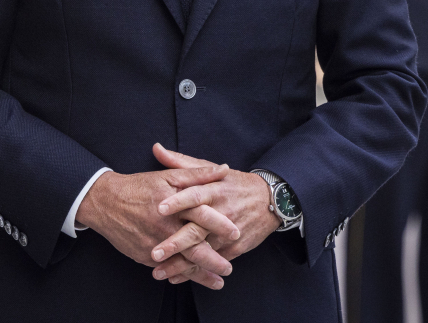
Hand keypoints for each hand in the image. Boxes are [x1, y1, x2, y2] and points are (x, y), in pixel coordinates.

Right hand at [75, 162, 240, 289]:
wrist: (106, 201)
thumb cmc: (140, 186)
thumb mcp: (168, 175)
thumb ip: (198, 174)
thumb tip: (224, 169)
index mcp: (174, 203)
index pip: (202, 215)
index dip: (220, 224)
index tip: (236, 233)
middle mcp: (166, 225)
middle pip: (194, 245)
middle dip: (214, 259)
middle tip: (229, 268)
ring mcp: (155, 243)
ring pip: (182, 262)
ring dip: (201, 273)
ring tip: (218, 281)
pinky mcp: (145, 255)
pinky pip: (167, 268)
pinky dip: (182, 275)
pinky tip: (194, 280)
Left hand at [150, 144, 281, 280]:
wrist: (272, 200)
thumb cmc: (234, 183)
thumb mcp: (212, 169)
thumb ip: (182, 163)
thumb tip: (157, 149)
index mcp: (215, 190)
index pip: (195, 194)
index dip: (177, 201)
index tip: (159, 208)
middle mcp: (221, 212)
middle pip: (197, 229)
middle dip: (176, 243)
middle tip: (155, 253)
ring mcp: (228, 232)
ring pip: (203, 251)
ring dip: (181, 264)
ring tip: (158, 272)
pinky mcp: (235, 248)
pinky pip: (213, 262)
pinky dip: (195, 271)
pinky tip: (176, 277)